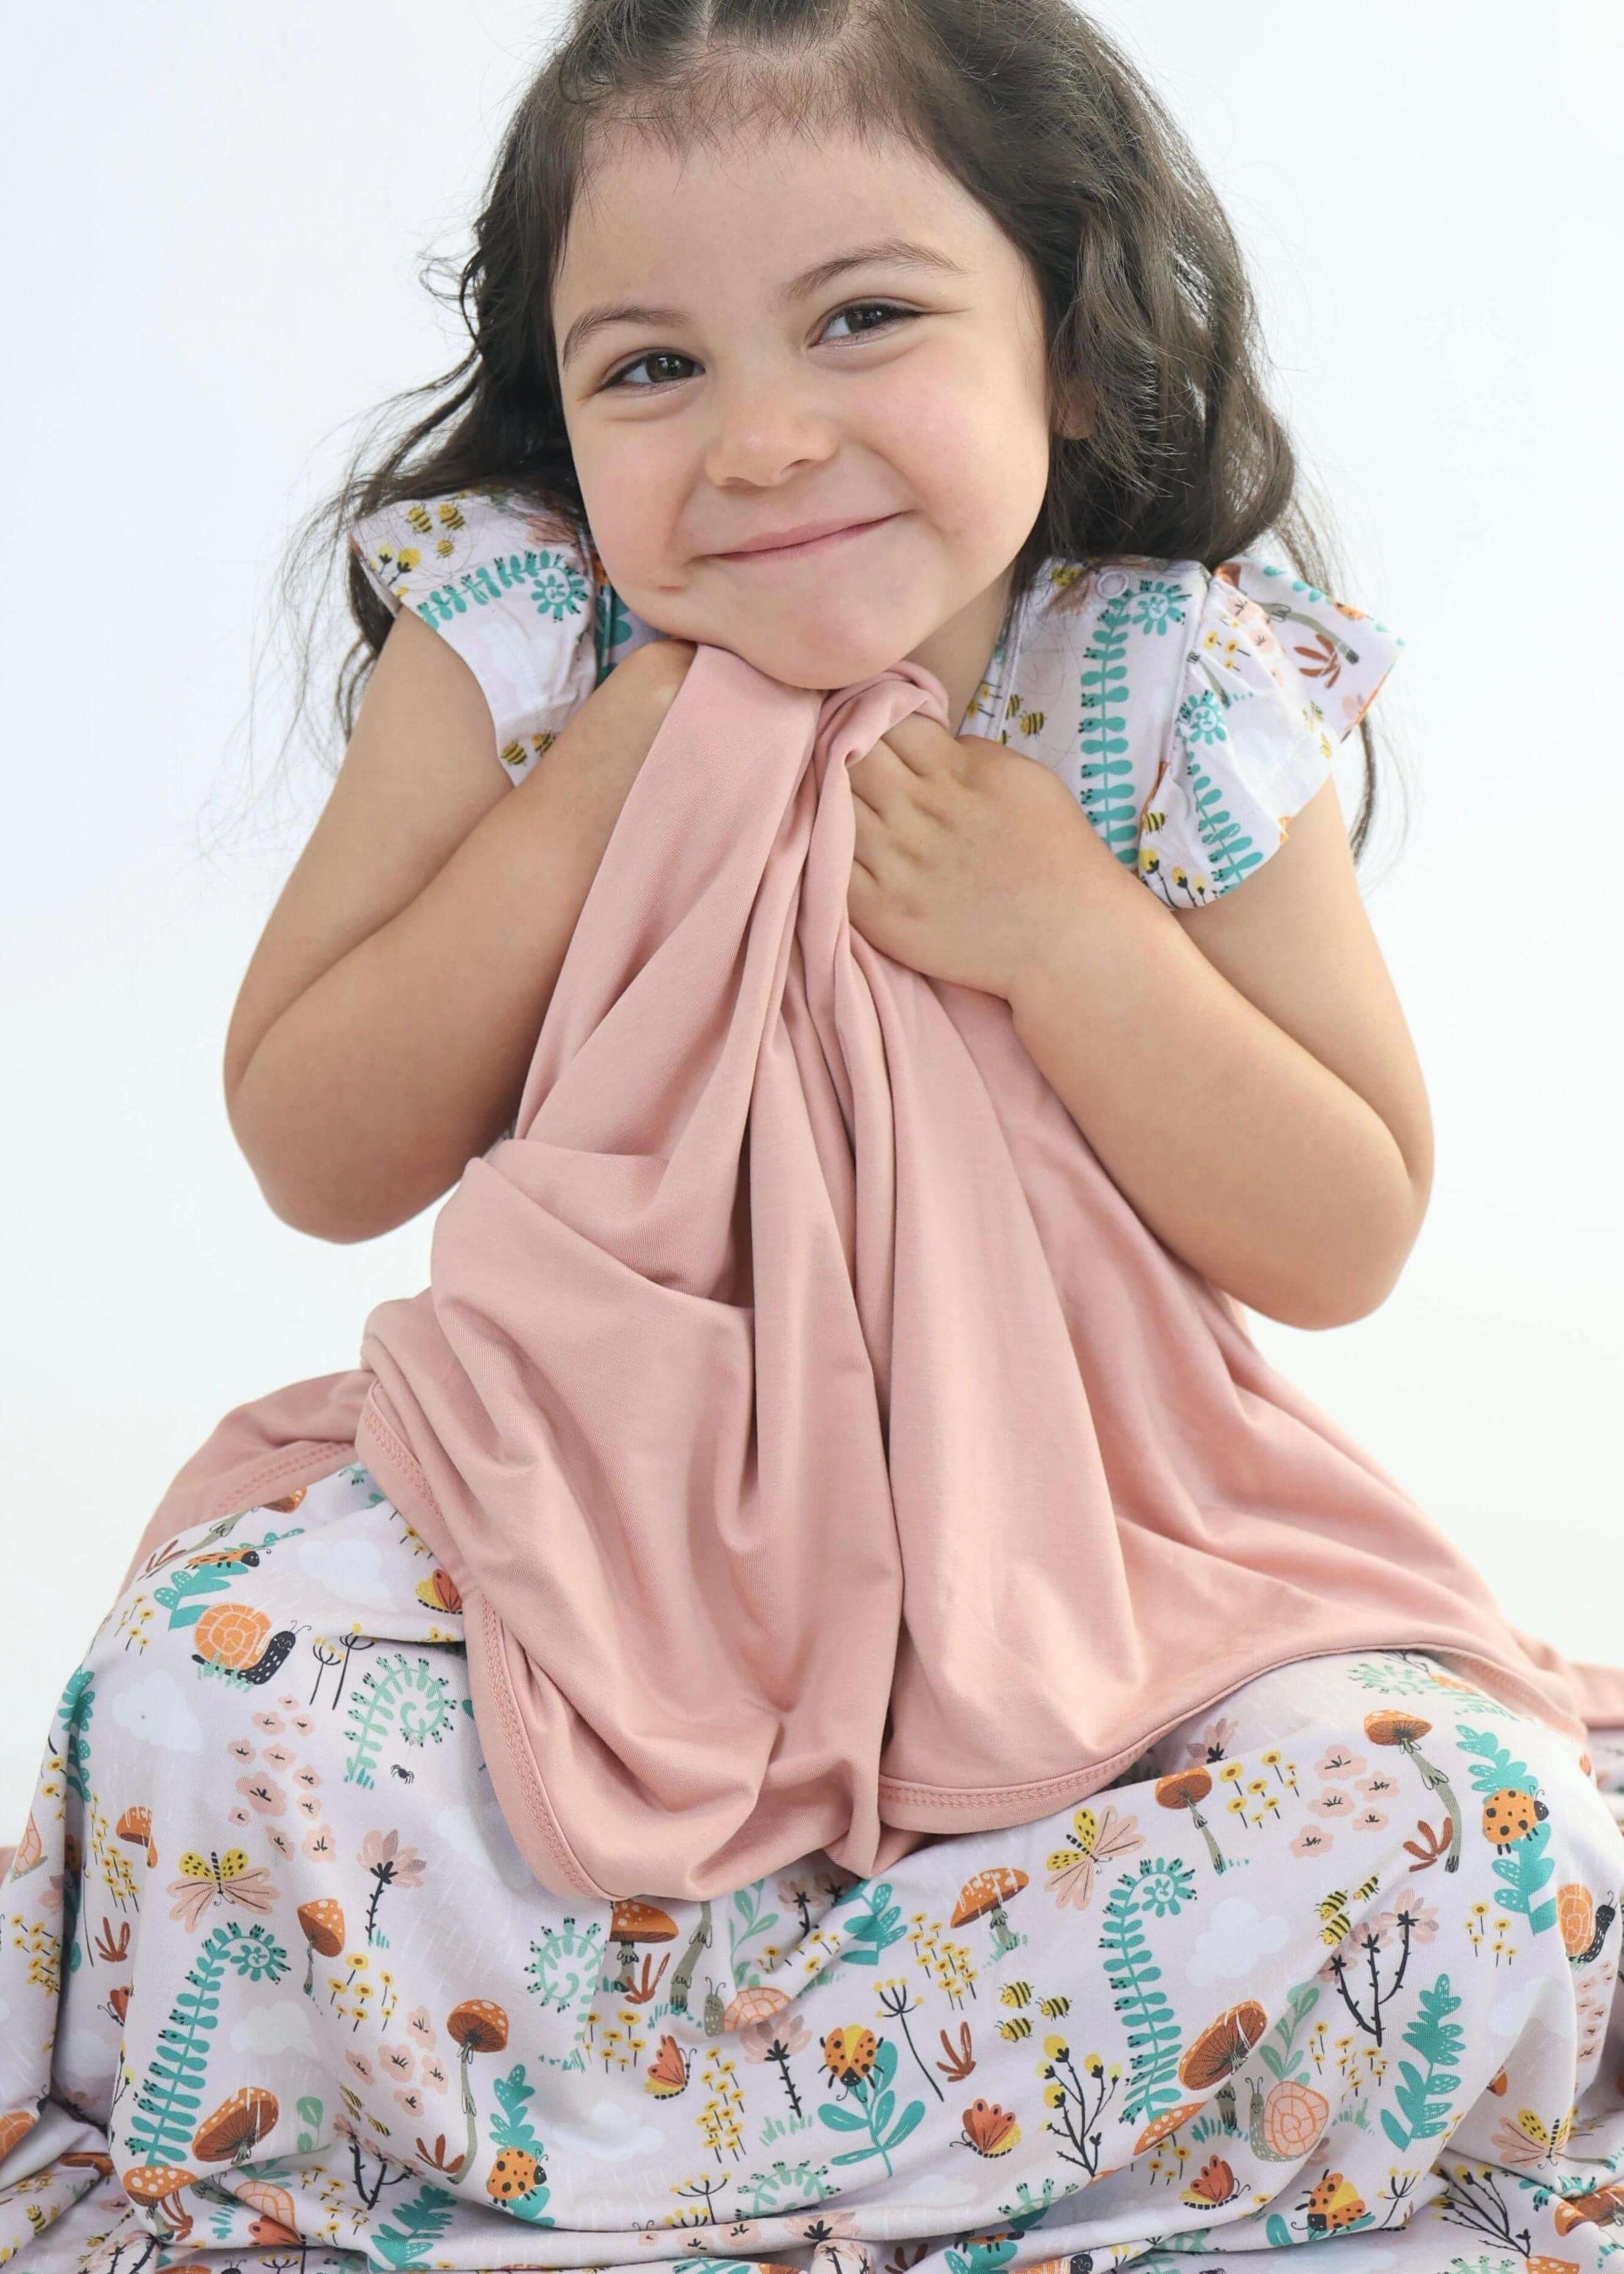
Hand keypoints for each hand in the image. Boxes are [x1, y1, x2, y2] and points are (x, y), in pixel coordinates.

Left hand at [845, 710, 1104, 999]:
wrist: (1068, 939)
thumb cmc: (1055, 853)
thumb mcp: (1025, 778)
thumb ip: (970, 751)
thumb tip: (926, 740)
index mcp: (956, 773)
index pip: (889, 721)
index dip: (877, 716)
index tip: (874, 724)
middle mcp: (920, 812)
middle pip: (852, 755)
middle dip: (846, 747)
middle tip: (845, 755)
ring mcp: (896, 864)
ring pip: (831, 805)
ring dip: (829, 794)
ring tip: (835, 796)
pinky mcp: (880, 910)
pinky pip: (827, 862)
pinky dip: (823, 844)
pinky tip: (832, 839)